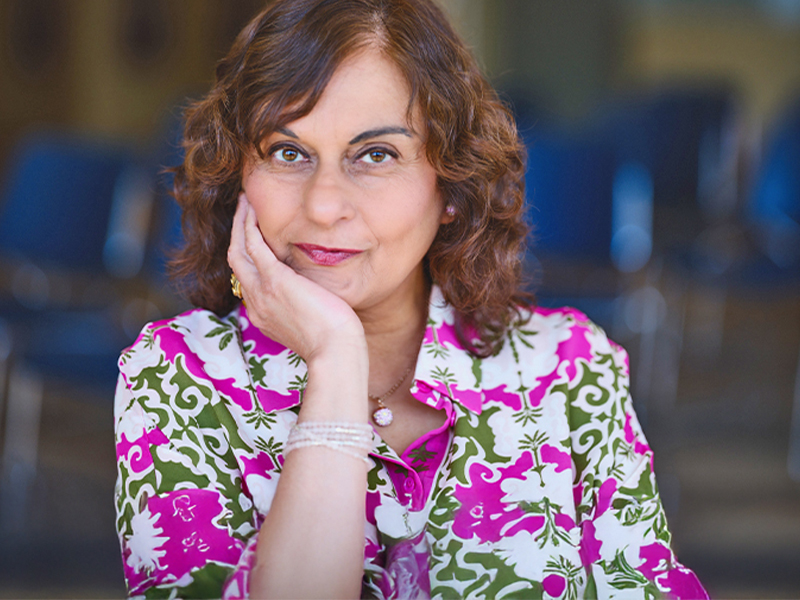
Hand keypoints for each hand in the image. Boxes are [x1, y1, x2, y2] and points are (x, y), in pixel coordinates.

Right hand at [227, 193, 365, 362]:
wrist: (335, 352)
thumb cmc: (335, 342)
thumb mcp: (312, 323)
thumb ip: (305, 307)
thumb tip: (314, 294)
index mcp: (264, 315)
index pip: (248, 280)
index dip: (248, 256)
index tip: (255, 237)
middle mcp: (255, 304)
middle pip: (236, 262)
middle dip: (237, 233)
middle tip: (243, 210)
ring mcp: (261, 293)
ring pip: (238, 250)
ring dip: (239, 223)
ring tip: (244, 202)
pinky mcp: (274, 281)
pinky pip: (253, 245)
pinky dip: (249, 225)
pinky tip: (253, 209)